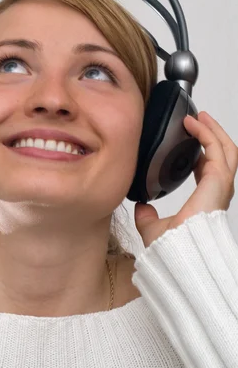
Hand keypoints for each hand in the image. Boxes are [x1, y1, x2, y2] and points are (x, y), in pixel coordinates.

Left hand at [134, 111, 237, 246]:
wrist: (178, 250)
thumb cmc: (172, 246)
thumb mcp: (153, 227)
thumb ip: (148, 217)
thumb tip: (140, 207)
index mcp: (205, 201)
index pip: (210, 171)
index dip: (202, 154)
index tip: (188, 141)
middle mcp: (217, 192)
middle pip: (224, 155)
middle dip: (212, 135)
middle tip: (196, 120)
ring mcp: (221, 185)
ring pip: (226, 149)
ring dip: (213, 130)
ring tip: (197, 116)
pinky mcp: (218, 179)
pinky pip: (216, 148)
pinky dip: (207, 132)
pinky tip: (193, 123)